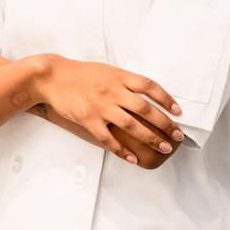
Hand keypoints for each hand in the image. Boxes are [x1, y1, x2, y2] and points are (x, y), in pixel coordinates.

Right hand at [34, 55, 184, 162]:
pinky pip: (108, 138)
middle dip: (164, 124)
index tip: (177, 111)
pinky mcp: (88, 120)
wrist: (52, 77)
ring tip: (164, 147)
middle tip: (178, 135)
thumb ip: (125, 81)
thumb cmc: (80, 74)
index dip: (166, 99)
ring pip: (131, 125)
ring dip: (150, 138)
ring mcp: (101, 107)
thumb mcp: (106, 70)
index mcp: (119, 77)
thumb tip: (146, 93)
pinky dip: (121, 150)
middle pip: (145, 109)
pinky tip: (132, 158)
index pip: (150, 87)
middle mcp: (113, 91)